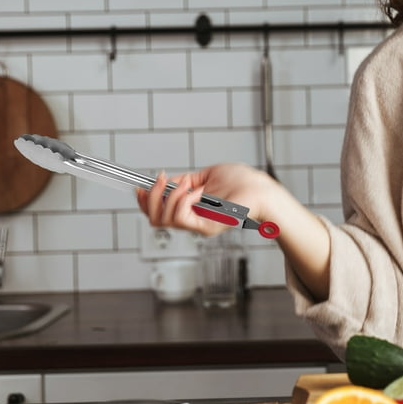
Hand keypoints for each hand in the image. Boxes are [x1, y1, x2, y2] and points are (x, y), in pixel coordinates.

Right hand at [136, 163, 277, 235]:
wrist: (261, 190)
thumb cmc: (242, 182)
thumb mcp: (206, 175)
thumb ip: (185, 180)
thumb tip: (166, 181)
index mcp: (190, 208)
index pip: (157, 212)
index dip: (144, 200)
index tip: (141, 186)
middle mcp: (192, 219)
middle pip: (154, 218)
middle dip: (151, 197)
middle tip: (162, 179)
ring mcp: (199, 225)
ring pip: (163, 219)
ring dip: (170, 196)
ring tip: (189, 184)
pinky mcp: (207, 227)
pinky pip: (181, 217)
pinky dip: (183, 200)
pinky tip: (198, 191)